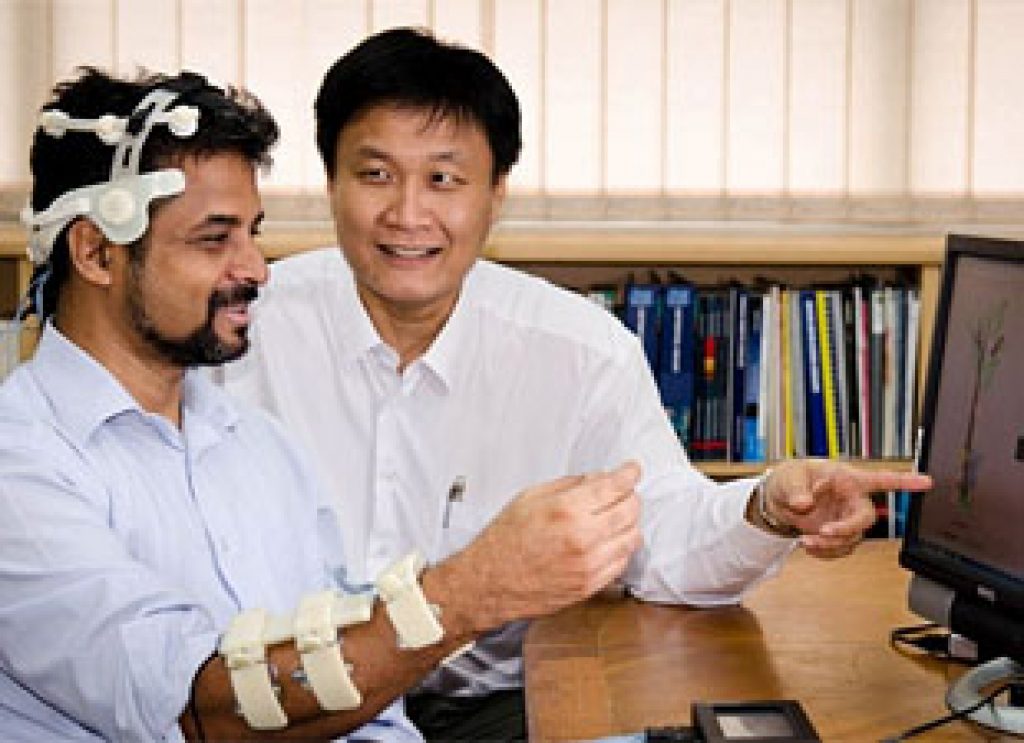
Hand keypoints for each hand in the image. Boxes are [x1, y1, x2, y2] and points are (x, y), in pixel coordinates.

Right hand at [435, 462, 641, 632]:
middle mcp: (582, 538)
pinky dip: (621, 547)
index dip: (629, 474)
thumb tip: (596, 480)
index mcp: (565, 511)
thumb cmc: (504, 541)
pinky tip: (607, 540)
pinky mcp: (590, 585)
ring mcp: (589, 565)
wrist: (490, 582)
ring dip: (629, 522)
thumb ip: (568, 486)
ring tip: (613, 517)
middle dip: (630, 496)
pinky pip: (622, 562)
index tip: (631, 470)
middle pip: (631, 510)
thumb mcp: (530, 497)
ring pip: (632, 537)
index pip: (615, 486)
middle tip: (622, 492)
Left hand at [756, 459, 931, 557]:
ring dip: (830, 544)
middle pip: (866, 518)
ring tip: (806, 540)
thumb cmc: (790, 479)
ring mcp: (846, 520)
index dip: (905, 482)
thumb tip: (804, 503)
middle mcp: (852, 500)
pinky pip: (840, 549)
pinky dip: (824, 552)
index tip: (927, 482)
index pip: (880, 480)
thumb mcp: (789, 478)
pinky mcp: (838, 536)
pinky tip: (809, 546)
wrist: (777, 500)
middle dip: (847, 529)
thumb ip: (796, 490)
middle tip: (824, 532)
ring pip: (852, 538)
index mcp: (847, 479)